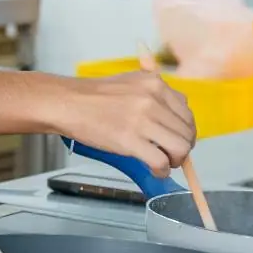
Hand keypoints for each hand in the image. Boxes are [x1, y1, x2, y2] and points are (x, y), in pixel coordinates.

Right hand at [58, 72, 196, 176]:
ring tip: (164, 163)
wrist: (65, 103)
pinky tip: (155, 170)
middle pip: (186, 131)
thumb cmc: (92, 96)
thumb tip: (172, 118)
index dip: (184, 130)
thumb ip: (153, 94)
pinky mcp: (130, 140)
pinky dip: (162, 170)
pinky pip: (160, 161)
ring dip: (176, 160)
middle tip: (171, 155)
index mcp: (155, 84)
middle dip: (182, 147)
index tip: (176, 138)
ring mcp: (142, 120)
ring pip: (180, 147)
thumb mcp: (130, 82)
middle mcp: (153, 99)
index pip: (186, 112)